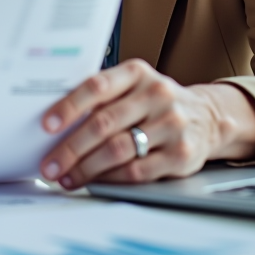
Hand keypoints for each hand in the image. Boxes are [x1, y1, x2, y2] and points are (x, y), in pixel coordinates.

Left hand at [39, 59, 254, 188]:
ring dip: (86, 168)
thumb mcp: (133, 86)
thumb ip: (102, 95)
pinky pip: (137, 170)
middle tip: (50, 164)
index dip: (69, 106)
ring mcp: (171, 124)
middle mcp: (157, 94)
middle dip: (71, 148)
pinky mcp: (181, 154)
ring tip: (68, 177)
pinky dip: (110, 179)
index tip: (47, 125)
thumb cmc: (155, 102)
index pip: (97, 86)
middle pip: (104, 123)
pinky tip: (95, 182)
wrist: (207, 116)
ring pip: (118, 149)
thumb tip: (56, 121)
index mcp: (137, 73)